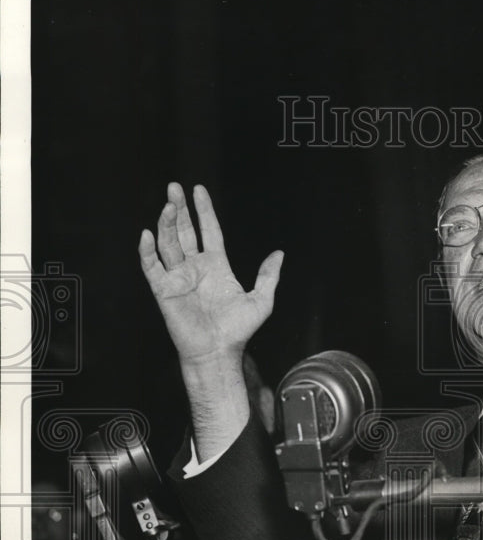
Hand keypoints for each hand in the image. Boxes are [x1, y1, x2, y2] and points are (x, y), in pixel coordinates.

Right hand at [138, 183, 282, 365]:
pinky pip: (152, 267)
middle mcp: (195, 268)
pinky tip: (147, 234)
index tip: (198, 190)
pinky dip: (147, 251)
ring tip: (169, 204)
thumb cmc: (238, 331)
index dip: (204, 210)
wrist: (219, 352)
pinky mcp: (164, 290)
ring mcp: (178, 277)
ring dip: (167, 223)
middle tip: (174, 187)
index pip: (209, 231)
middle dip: (180, 209)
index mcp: (216, 266)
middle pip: (185, 231)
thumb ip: (269, 275)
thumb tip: (279, 254)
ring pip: (169, 243)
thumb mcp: (261, 300)